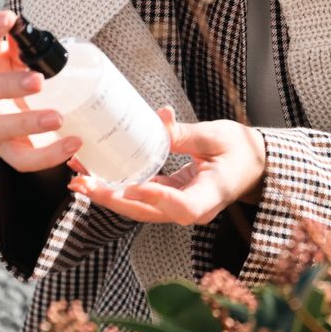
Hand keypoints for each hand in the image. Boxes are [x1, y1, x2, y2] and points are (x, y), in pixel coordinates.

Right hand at [0, 9, 82, 172]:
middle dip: (6, 85)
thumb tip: (54, 43)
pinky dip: (47, 155)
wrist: (38, 115)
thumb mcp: (37, 59)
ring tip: (58, 118)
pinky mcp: (8, 150)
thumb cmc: (37, 74)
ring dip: (25, 123)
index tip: (10, 18)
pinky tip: (74, 144)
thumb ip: (41, 49)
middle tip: (39, 82)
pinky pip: (21, 159)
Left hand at [68, 107, 267, 225]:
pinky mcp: (169, 199)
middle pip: (147, 212)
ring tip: (77, 178)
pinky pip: (140, 198)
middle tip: (82, 182)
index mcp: (210, 196)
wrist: (252, 166)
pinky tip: (95, 175)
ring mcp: (178, 208)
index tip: (133, 186)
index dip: (156, 199)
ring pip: (138, 208)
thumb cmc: (241, 150)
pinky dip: (117, 187)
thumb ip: (187, 133)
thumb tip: (158, 119)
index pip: (183, 208)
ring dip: (107, 194)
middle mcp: (191, 210)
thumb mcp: (218, 136)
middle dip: (112, 198)